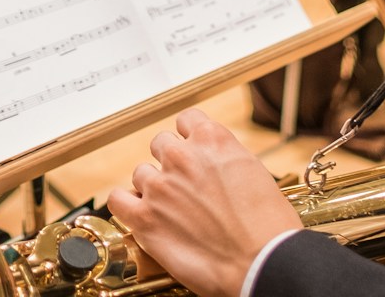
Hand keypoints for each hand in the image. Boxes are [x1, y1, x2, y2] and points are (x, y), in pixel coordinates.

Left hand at [107, 109, 301, 296]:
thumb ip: (224, 159)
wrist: (261, 264)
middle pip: (161, 145)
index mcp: (212, 139)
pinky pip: (118, 200)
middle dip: (171, 163)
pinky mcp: (144, 218)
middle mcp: (181, 156)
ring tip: (171, 210)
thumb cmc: (267, 226)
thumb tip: (213, 165)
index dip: (189, 139)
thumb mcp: (254, 172)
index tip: (193, 154)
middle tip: (185, 187)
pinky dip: (126, 205)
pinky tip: (139, 214)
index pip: (185, 120)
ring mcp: (159, 186)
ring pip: (141, 173)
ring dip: (153, 188)